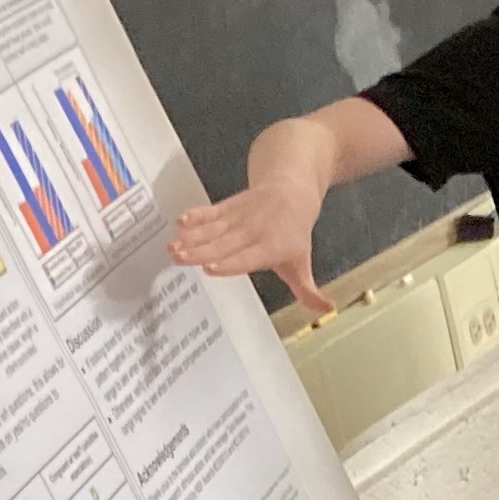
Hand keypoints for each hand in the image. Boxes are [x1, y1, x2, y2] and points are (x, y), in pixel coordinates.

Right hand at [171, 126, 331, 313]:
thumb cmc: (293, 233)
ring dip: (191, 237)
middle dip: (200, 251)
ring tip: (173, 246)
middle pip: (224, 243)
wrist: (293, 190)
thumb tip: (325, 309)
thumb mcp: (302, 261)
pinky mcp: (228, 206)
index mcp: (272, 247)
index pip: (248, 257)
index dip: (229, 262)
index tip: (210, 268)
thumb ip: (307, 290)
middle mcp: (254, 231)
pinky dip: (196, 215)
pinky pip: (211, 211)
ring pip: (213, 228)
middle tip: (181, 258)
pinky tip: (180, 221)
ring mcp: (239, 217)